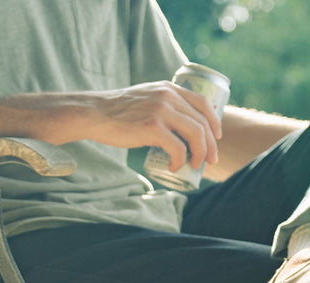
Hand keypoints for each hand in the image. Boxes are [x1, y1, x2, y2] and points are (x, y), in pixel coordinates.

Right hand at [83, 81, 222, 170]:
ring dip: (200, 154)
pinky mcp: (152, 127)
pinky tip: (175, 167)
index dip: (215, 122)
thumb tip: (182, 126)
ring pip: (196, 135)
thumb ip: (163, 104)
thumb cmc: (118, 112)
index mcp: (169, 89)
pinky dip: (181, 161)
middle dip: (211, 145)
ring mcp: (160, 111)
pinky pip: (178, 148)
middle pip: (203, 123)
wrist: (93, 114)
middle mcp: (168, 96)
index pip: (203, 103)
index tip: (216, 138)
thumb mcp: (146, 98)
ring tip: (194, 165)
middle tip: (210, 161)